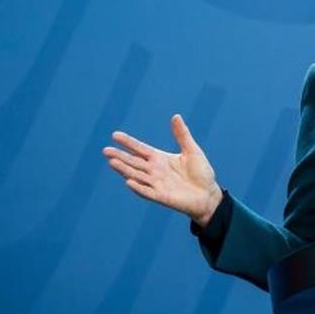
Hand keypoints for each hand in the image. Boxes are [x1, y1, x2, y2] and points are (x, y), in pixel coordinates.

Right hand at [102, 114, 222, 225]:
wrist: (209, 195)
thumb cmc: (201, 173)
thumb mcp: (192, 150)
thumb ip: (182, 135)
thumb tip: (175, 116)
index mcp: (160, 159)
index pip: (140, 149)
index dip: (128, 142)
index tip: (115, 135)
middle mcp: (155, 171)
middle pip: (134, 162)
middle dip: (120, 156)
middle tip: (105, 150)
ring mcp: (157, 184)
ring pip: (136, 175)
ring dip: (124, 170)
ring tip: (112, 162)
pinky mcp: (161, 196)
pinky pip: (147, 191)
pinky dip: (138, 187)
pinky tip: (129, 181)